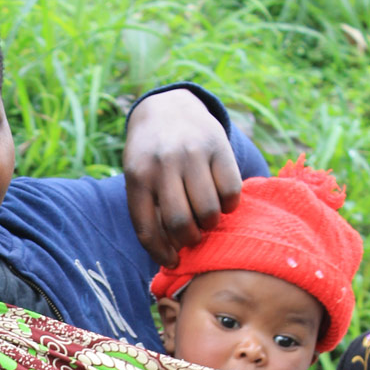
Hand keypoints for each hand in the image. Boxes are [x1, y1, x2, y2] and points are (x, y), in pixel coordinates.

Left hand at [123, 88, 241, 267]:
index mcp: (137, 178)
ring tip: (206, 218)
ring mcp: (192, 155)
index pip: (147, 229)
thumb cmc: (150, 155)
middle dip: (189, 240)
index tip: (173, 261)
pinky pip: (231, 191)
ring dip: (210, 224)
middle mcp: (163, 165)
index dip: (161, 253)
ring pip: (209, 211)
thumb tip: (169, 255)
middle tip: (193, 237)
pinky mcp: (218, 147)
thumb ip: (148, 209)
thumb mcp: (138, 176)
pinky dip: (229, 205)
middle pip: (180, 224)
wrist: (167, 107)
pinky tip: (221, 199)